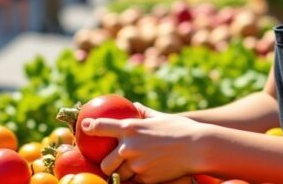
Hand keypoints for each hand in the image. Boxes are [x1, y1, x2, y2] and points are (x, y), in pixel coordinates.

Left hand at [83, 103, 208, 183]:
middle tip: (111, 163)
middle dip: (107, 165)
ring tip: (129, 171)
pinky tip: (145, 174)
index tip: (84, 127)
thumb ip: (144, 113)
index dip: (89, 127)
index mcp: (130, 128)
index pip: (100, 127)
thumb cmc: (181, 130)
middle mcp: (129, 147)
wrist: (198, 148)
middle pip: (105, 162)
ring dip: (123, 174)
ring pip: (119, 175)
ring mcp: (136, 165)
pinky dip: (138, 179)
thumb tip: (134, 107)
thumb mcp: (160, 117)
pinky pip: (135, 181)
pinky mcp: (146, 179)